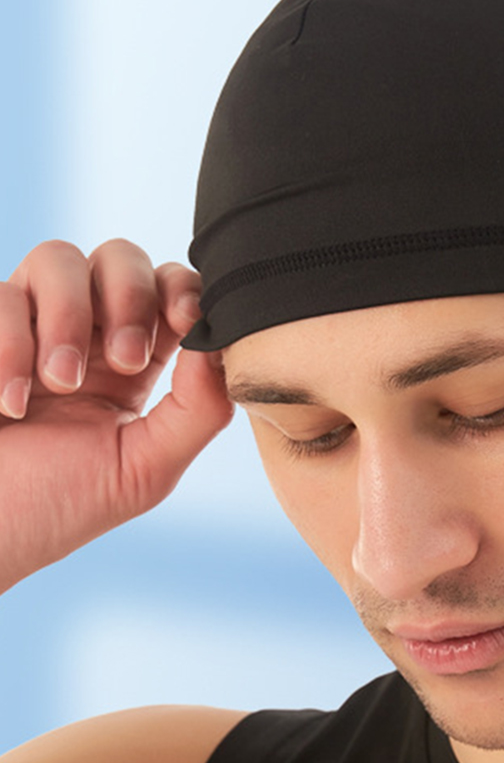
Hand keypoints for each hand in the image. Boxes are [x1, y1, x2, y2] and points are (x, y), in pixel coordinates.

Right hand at [0, 239, 232, 591]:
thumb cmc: (57, 507)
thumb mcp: (147, 469)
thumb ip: (199, 411)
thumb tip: (222, 346)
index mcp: (135, 362)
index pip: (172, 292)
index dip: (185, 289)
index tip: (187, 318)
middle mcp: (84, 333)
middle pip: (122, 256)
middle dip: (131, 297)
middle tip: (124, 361)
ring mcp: (26, 324)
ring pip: (59, 257)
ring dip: (68, 317)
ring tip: (57, 384)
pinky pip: (1, 294)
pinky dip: (9, 346)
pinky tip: (7, 403)